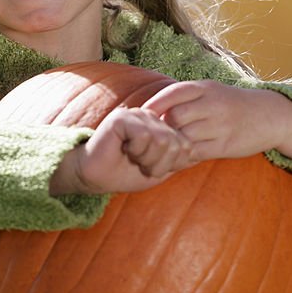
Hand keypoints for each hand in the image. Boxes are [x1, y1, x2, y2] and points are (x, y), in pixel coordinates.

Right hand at [49, 107, 197, 195]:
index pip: (186, 146)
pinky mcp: (123, 118)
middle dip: (159, 164)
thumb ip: (178, 160)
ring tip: (132, 157)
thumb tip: (196, 152)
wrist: (94, 177)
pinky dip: (136, 151)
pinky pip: (145, 136)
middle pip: (176, 144)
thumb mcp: (159, 170)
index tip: (151, 168)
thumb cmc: (124, 173)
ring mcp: (137, 115)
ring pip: (162, 140)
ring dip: (147, 159)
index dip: (171, 165)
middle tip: (140, 164)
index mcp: (161, 127)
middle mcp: (151, 117)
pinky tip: (123, 150)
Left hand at [141, 81, 291, 163]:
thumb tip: (150, 112)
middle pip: (175, 117)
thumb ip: (184, 99)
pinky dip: (181, 158)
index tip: (138, 116)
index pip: (172, 93)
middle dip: (159, 128)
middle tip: (146, 138)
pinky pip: (195, 153)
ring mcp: (219, 125)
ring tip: (156, 151)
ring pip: (183, 137)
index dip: (153, 105)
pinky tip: (174, 159)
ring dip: (168, 146)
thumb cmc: (231, 104)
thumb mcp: (210, 91)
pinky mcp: (224, 145)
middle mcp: (212, 104)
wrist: (269, 115)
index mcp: (205, 88)